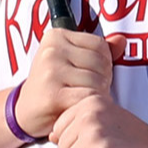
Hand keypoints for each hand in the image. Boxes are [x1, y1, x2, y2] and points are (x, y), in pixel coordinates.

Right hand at [12, 20, 110, 138]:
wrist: (26, 112)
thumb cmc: (54, 85)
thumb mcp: (73, 61)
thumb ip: (99, 51)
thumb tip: (122, 40)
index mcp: (56, 36)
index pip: (100, 44)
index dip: (103, 63)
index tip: (86, 73)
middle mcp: (51, 50)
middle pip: (101, 63)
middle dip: (102, 80)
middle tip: (84, 89)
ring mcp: (51, 71)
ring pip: (97, 81)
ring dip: (96, 94)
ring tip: (79, 98)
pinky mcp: (53, 93)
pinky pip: (88, 97)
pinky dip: (88, 106)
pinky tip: (76, 108)